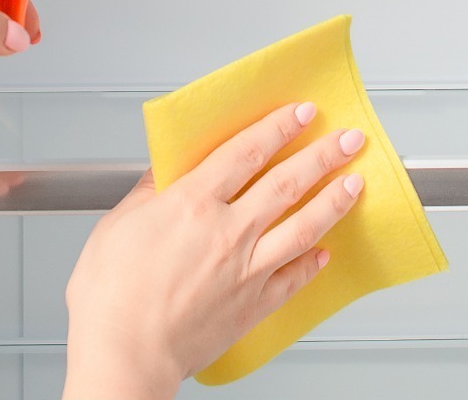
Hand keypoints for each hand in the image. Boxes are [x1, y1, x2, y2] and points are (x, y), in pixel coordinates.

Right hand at [62, 102, 365, 398]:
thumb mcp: (116, 226)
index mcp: (192, 204)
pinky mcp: (254, 303)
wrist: (125, 355)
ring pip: (304, 225)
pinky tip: (325, 251)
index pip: (247, 152)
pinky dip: (313, 262)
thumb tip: (165, 168)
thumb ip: (148, 192)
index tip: (301, 113)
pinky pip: (294, 277)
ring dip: (335, 201)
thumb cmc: (112, 298)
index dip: (278, 127)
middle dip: (322, 156)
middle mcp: (228, 232)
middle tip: (348, 139)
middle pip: (287, 182)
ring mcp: (247, 268)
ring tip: (355, 183)